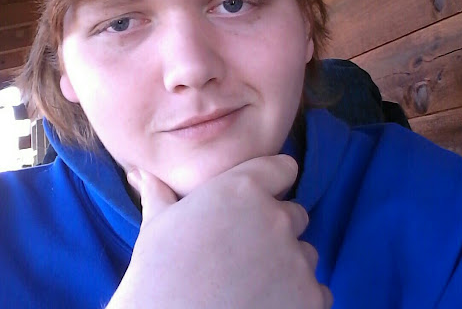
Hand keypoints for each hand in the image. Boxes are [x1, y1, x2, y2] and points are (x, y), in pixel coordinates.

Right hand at [108, 155, 331, 308]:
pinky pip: (316, 291)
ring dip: (288, 265)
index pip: (283, 167)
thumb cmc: (158, 277)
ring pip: (304, 254)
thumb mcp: (156, 227)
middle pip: (294, 214)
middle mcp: (276, 217)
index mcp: (243, 189)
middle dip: (276, 229)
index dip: (273, 180)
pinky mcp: (310, 298)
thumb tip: (143, 173)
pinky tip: (266, 305)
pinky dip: (297, 298)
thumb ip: (161, 194)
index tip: (262, 196)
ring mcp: (296, 259)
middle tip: (246, 253)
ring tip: (253, 285)